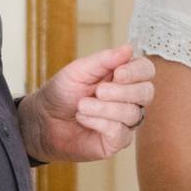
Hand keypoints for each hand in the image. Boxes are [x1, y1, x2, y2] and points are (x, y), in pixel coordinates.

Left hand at [18, 45, 153, 162]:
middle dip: (122, 91)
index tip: (118, 74)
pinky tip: (84, 119)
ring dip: (104, 108)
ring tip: (81, 106)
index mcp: (123, 78)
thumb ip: (104, 59)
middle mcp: (129, 99)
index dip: (137, 72)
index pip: (146, 71)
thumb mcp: (79, 70)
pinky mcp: (116, 141)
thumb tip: (129, 48)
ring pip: (132, 113)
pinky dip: (99, 123)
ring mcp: (125, 122)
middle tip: (98, 91)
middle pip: (147, 92)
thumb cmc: (62, 93)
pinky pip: (120, 132)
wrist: (43, 120)